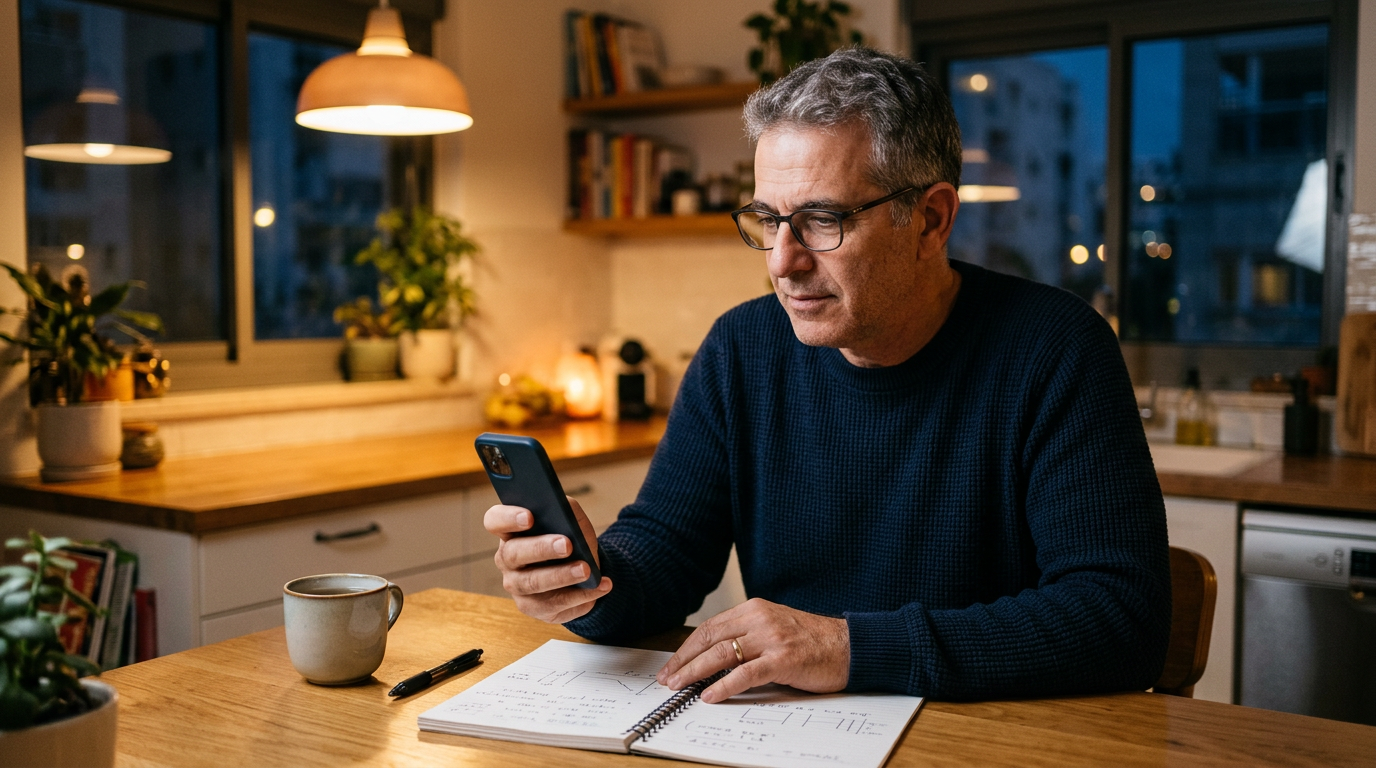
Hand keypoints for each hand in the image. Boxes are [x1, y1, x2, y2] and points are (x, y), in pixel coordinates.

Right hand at [484, 497, 611, 622]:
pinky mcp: (534, 607)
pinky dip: (580, 595)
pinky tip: (600, 587)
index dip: (508, 518)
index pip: (495, 521)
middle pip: (514, 553)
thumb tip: (566, 511)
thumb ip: (567, 510)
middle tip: (567, 545)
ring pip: (533, 582)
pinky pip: (555, 604)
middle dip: (541, 548)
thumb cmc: (571, 537)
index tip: (530, 516)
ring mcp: (517, 585)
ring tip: (586, 569)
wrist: (584, 568)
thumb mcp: (572, 519)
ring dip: (562, 576)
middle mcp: (507, 559)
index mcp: (511, 530)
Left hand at [655, 598, 848, 702]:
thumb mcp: (774, 628)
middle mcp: (760, 619)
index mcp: (754, 609)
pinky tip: (709, 695)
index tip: (672, 664)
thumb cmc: (812, 641)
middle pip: (710, 638)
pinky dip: (724, 685)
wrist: (849, 646)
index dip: (687, 647)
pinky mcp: (783, 660)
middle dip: (684, 660)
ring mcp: (771, 638)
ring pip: (722, 654)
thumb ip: (747, 637)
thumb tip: (712, 660)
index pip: (710, 627)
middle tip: (667, 678)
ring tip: (679, 686)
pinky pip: (746, 673)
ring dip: (695, 672)